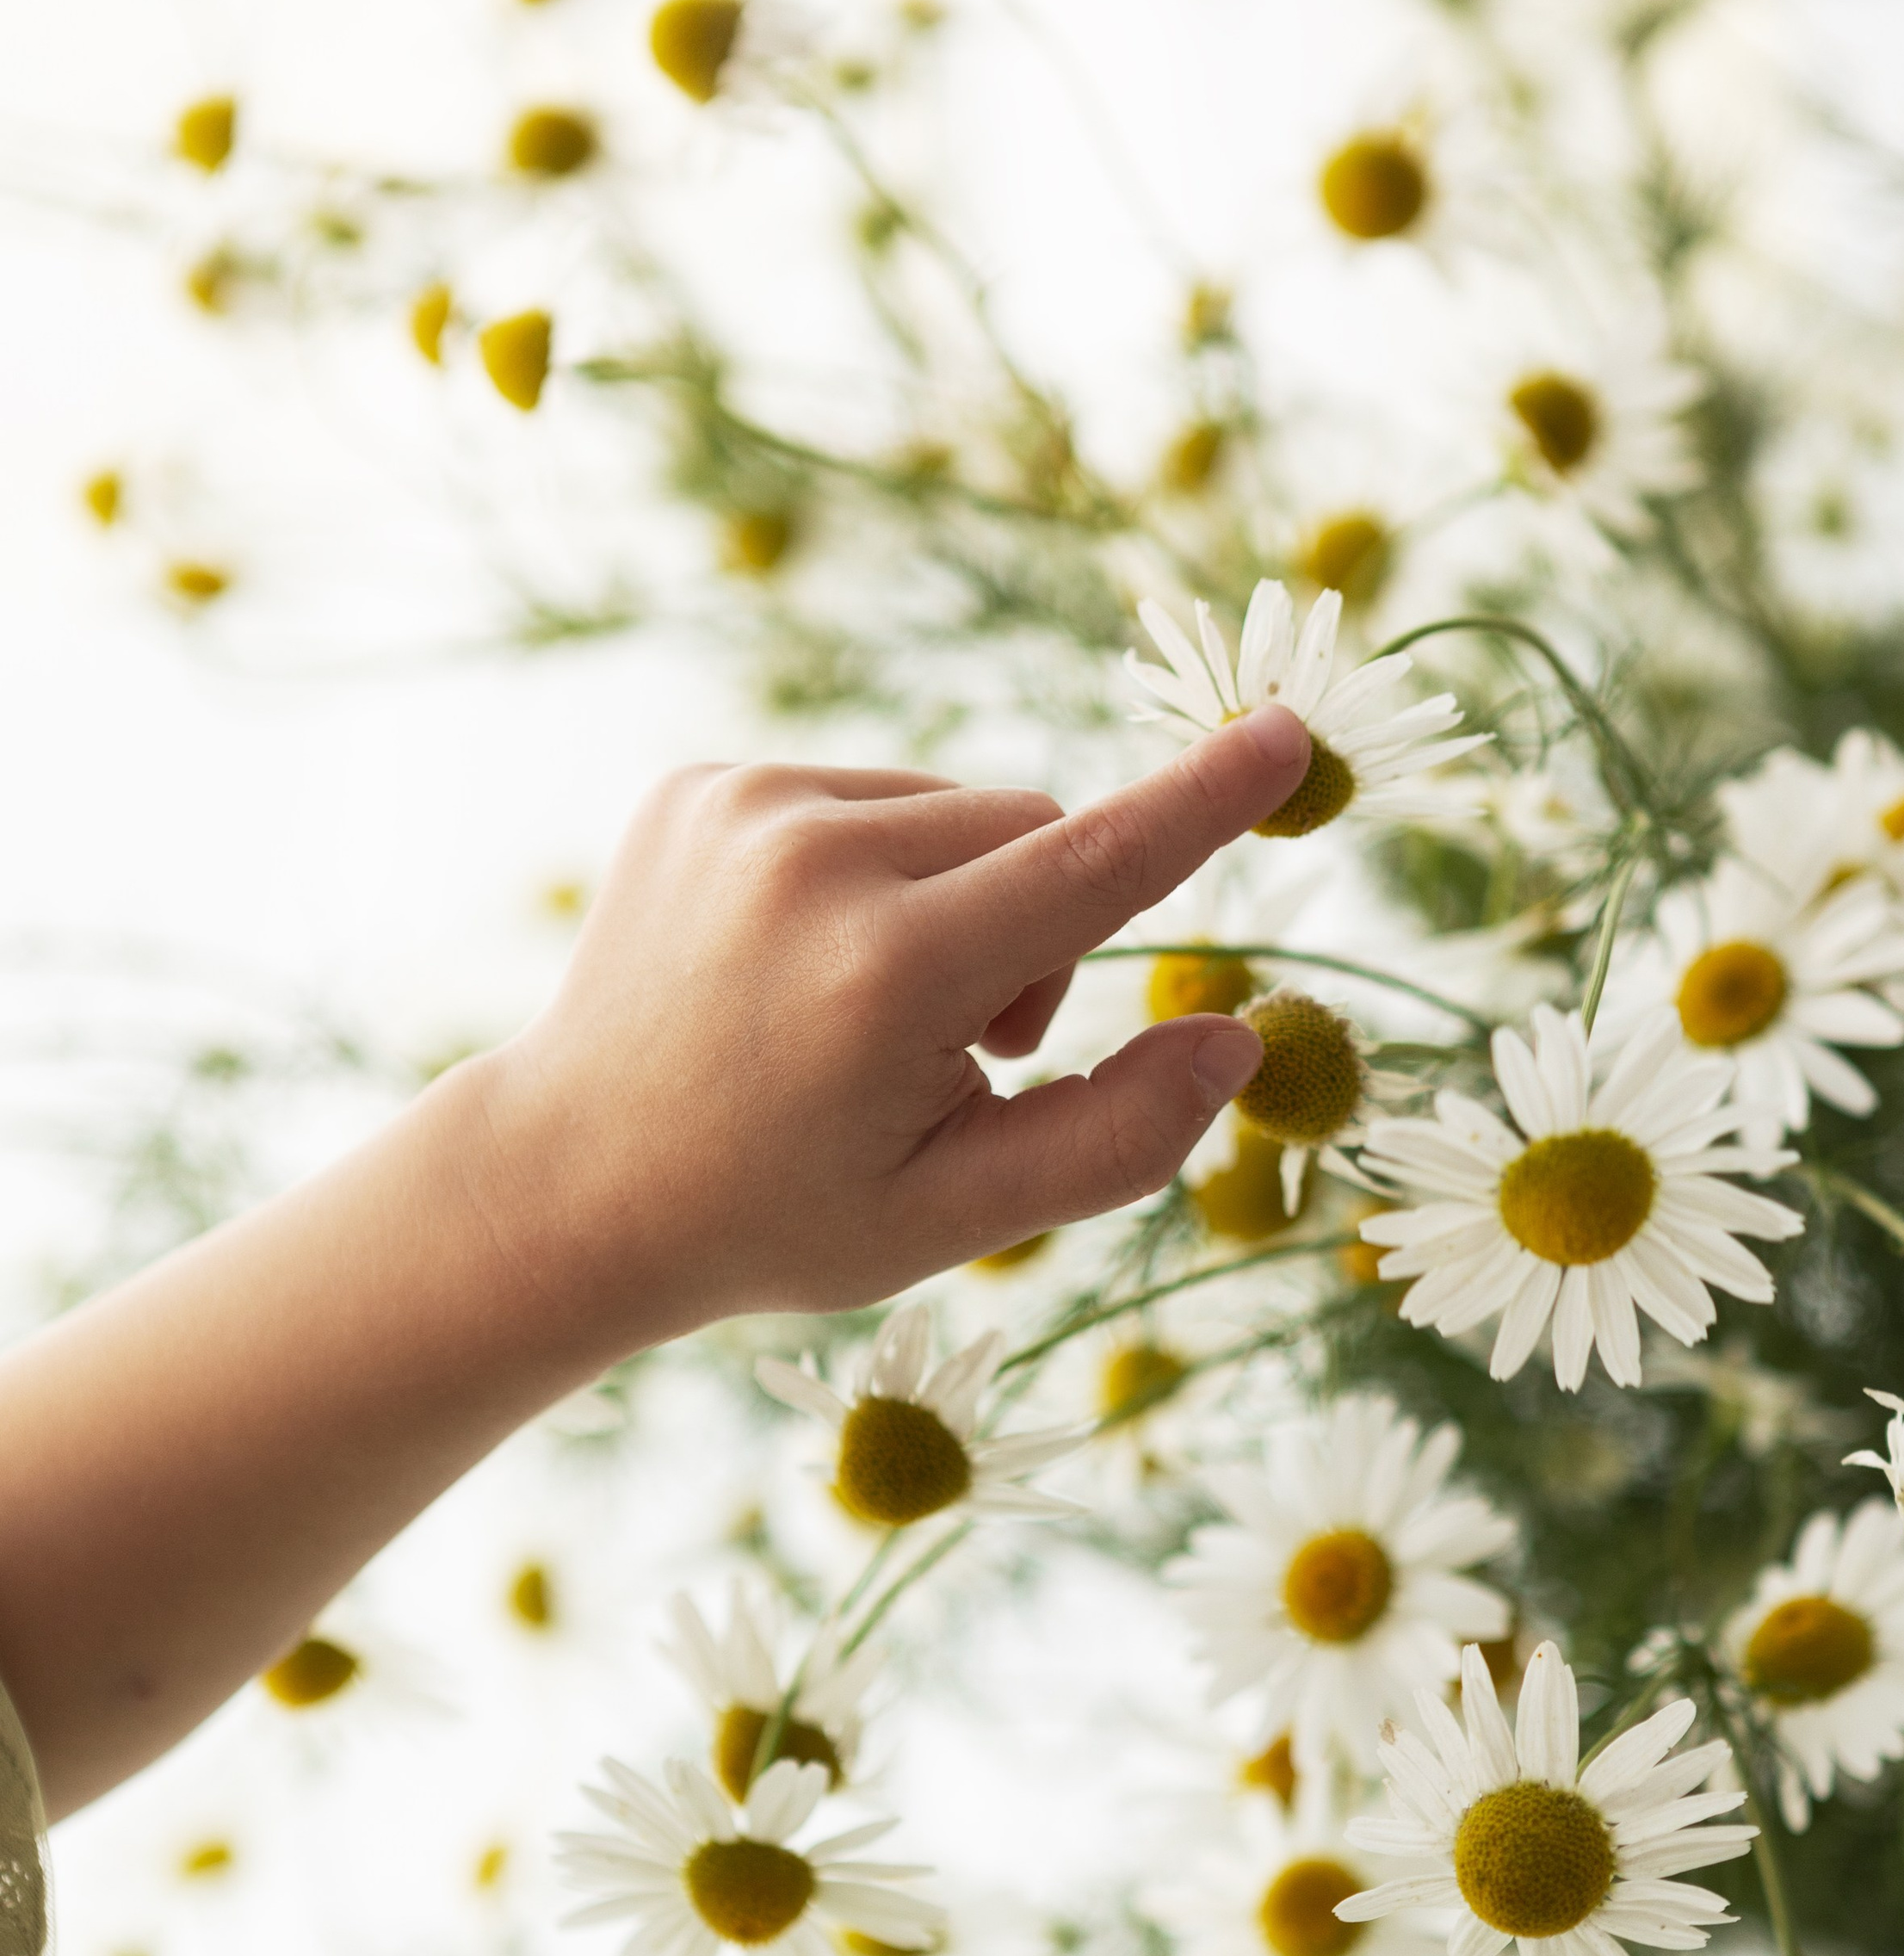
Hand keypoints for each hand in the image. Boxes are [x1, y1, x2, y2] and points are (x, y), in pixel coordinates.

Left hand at [465, 702, 1311, 1342]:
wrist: (565, 1185)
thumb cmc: (776, 1216)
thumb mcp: (956, 1221)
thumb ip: (1114, 1138)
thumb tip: (1236, 1038)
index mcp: (884, 974)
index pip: (1089, 866)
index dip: (1200, 805)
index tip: (1287, 735)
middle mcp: (812, 860)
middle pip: (1036, 831)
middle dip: (1038, 931)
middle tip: (958, 1055)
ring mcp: (744, 807)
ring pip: (954, 811)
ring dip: (954, 900)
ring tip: (861, 1016)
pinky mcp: (705, 785)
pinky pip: (864, 797)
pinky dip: (870, 874)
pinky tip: (798, 967)